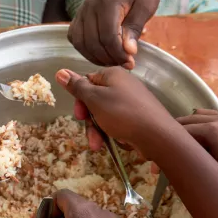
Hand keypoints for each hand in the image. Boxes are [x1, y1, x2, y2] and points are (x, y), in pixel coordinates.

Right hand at [56, 67, 172, 154]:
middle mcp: (123, 84)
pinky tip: (117, 142)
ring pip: (105, 114)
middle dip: (90, 121)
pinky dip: (113, 132)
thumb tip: (60, 71)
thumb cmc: (123, 114)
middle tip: (91, 133)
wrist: (157, 135)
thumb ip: (77, 87)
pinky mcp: (138, 115)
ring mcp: (132, 101)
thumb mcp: (95, 99)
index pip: (87, 82)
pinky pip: (119, 122)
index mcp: (112, 74)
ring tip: (99, 146)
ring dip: (99, 131)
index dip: (80, 100)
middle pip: (95, 101)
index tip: (79, 115)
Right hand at [68, 0, 158, 68]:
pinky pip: (75, 39)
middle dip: (109, 59)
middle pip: (93, 43)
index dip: (118, 54)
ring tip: (112, 60)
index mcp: (106, 2)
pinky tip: (100, 53)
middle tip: (123, 63)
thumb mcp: (145, 7)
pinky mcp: (77, 18)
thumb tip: (128, 51)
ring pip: (81, 44)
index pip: (108, 37)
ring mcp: (80, 12)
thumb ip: (134, 28)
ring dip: (96, 57)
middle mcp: (89, 7)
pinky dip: (85, 50)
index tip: (130, 62)